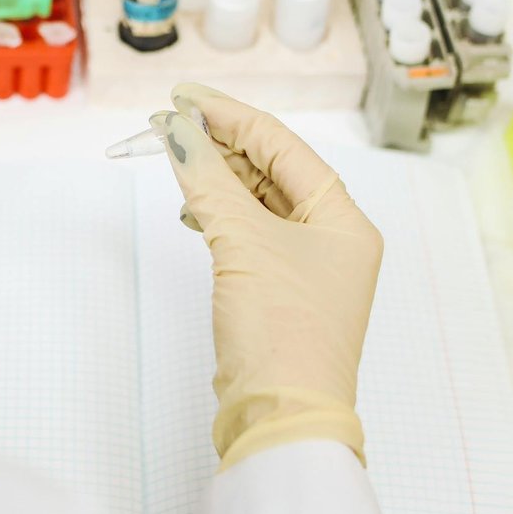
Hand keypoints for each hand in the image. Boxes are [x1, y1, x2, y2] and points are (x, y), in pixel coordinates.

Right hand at [156, 83, 382, 469]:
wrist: (281, 416)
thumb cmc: (280, 331)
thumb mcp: (241, 242)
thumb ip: (208, 180)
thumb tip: (178, 132)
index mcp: (343, 218)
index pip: (282, 145)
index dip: (229, 116)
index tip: (183, 97)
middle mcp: (333, 237)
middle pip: (272, 169)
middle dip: (220, 144)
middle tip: (168, 124)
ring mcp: (307, 266)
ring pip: (258, 200)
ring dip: (217, 177)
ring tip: (175, 158)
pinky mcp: (278, 290)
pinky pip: (249, 232)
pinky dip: (220, 214)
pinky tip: (193, 207)